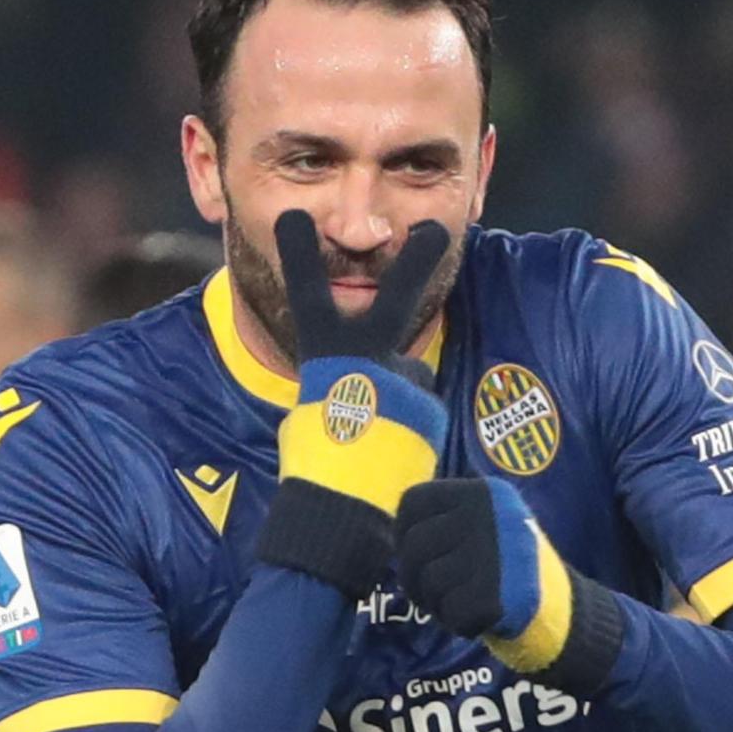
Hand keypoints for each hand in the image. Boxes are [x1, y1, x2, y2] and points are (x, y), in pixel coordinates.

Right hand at [268, 210, 448, 517]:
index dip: (299, 256)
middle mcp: (367, 362)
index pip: (308, 298)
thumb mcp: (311, 418)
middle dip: (415, 262)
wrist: (344, 514)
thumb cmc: (317, 471)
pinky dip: (409, 428)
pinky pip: (418, 411)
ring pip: (408, 375)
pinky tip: (396, 455)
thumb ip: (336, 386)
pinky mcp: (427, 410)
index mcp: (325, 361)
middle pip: (395, 302)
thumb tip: (358, 388)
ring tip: (380, 436)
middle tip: (437, 229)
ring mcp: (402, 384)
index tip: (295, 216)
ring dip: (399, 397)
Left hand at [393, 477, 623, 692]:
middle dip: (417, 578)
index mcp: (484, 493)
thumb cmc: (511, 574)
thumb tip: (394, 533)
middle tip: (440, 593)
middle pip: (413, 546)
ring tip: (468, 603)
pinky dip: (461, 625)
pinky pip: (449, 614)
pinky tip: (484, 619)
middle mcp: (489, 516)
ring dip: (439, 604)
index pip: (412, 503)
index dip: (404, 536)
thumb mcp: (485, 528)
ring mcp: (494, 555)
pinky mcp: (496, 596)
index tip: (423, 557)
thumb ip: (444, 522)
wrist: (566, 614)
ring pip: (428, 583)